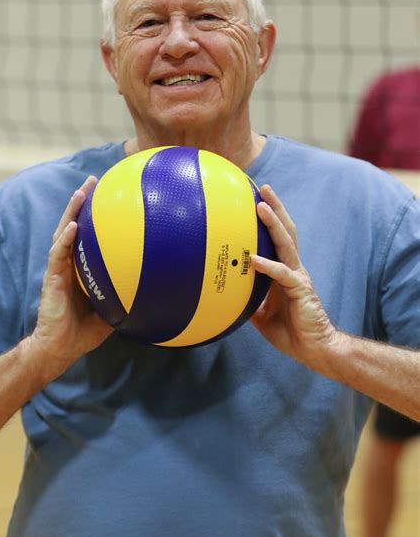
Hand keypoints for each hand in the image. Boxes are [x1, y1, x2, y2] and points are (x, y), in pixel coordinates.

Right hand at [30, 176, 112, 374]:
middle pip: (73, 224)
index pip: (87, 233)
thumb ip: (130, 295)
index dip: (94, 213)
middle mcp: (69, 262)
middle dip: (82, 201)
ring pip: (63, 232)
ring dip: (71, 211)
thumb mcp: (115, 309)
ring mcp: (59, 268)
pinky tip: (73, 227)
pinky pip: (58, 254)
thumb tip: (160, 290)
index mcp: (81, 266)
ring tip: (80, 192)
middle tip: (93, 180)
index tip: (109, 194)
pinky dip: (65, 239)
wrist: (60, 347)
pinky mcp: (52, 278)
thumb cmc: (85, 331)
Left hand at [250, 185, 336, 367]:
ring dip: (273, 224)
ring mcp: (298, 277)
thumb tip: (223, 293)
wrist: (314, 350)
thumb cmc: (289, 332)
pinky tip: (254, 259)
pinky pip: (283, 275)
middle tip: (263, 187)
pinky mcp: (301, 291)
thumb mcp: (260, 314)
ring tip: (261, 206)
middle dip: (275, 208)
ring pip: (286, 244)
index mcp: (285, 270)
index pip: (277, 237)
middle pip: (286, 231)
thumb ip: (247, 298)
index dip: (270, 218)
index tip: (257, 198)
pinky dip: (269, 266)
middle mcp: (293, 268)